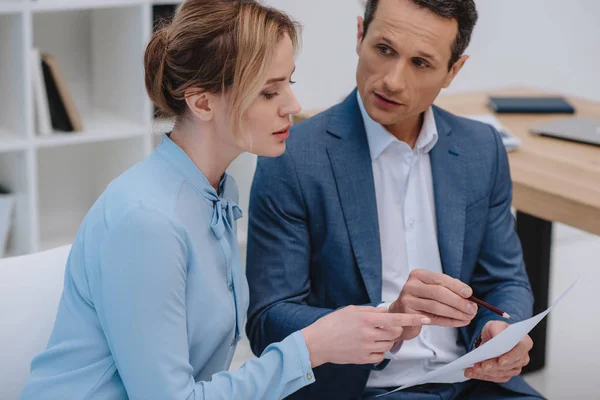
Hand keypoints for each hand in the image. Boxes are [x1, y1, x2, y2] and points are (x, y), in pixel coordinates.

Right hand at [301, 305, 430, 367]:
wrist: (317, 342)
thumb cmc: (332, 324)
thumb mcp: (351, 310)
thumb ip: (371, 310)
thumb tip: (385, 312)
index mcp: (366, 318)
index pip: (396, 318)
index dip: (413, 318)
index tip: (426, 318)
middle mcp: (369, 333)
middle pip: (395, 332)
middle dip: (395, 329)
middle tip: (385, 326)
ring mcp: (367, 347)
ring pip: (389, 344)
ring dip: (386, 339)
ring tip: (372, 335)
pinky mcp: (364, 359)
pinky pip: (381, 355)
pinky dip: (379, 350)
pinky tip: (368, 345)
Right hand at [388, 269, 477, 327]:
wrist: (399, 313)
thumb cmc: (419, 299)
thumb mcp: (431, 289)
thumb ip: (447, 289)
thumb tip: (468, 295)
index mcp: (418, 275)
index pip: (440, 279)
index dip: (456, 286)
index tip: (469, 293)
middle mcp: (411, 285)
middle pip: (439, 293)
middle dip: (458, 301)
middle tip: (472, 308)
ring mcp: (408, 300)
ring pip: (436, 307)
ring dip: (456, 313)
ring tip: (468, 317)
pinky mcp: (409, 315)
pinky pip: (434, 319)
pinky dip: (449, 321)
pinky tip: (459, 322)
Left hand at [464, 320, 532, 382]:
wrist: (493, 337)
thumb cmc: (497, 330)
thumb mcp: (496, 325)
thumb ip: (497, 330)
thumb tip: (497, 338)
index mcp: (524, 342)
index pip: (520, 352)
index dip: (510, 357)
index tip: (500, 361)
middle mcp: (522, 357)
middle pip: (509, 366)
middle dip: (494, 366)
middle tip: (481, 365)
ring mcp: (515, 367)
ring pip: (501, 373)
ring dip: (486, 372)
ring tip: (474, 368)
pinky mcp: (506, 374)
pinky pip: (495, 378)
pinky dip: (482, 375)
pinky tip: (471, 372)